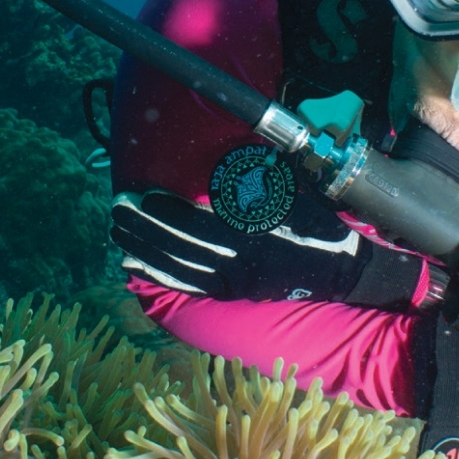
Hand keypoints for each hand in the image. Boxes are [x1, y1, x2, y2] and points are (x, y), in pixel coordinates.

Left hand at [110, 190, 372, 301]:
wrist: (341, 269)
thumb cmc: (316, 223)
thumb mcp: (289, 192)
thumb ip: (254, 179)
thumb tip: (219, 165)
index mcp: (253, 234)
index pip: (195, 223)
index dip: (162, 211)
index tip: (137, 195)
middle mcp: (239, 262)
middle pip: (178, 246)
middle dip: (143, 229)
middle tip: (116, 211)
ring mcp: (235, 282)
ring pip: (178, 268)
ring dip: (144, 250)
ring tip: (118, 233)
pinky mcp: (234, 293)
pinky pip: (189, 285)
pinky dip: (160, 275)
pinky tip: (136, 265)